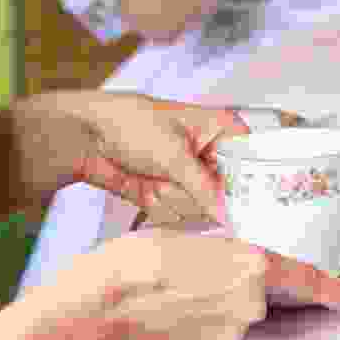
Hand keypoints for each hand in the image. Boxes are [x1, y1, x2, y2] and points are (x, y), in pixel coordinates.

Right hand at [0, 228, 339, 339]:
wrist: (111, 297)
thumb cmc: (145, 254)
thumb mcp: (194, 236)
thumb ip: (228, 251)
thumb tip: (235, 260)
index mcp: (252, 264)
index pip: (305, 279)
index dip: (330, 288)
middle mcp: (249, 300)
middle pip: (264, 292)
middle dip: (247, 283)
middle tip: (211, 270)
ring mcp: (230, 327)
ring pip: (240, 311)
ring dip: (224, 299)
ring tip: (187, 285)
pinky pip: (220, 327)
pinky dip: (208, 316)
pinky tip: (181, 304)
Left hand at [77, 93, 250, 224]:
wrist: (84, 137)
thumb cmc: (130, 124)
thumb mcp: (174, 154)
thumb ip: (205, 188)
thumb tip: (228, 215)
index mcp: (219, 130)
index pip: (254, 159)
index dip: (255, 182)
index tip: (255, 203)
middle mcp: (207, 155)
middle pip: (227, 192)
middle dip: (199, 193)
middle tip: (178, 178)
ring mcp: (187, 177)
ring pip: (200, 207)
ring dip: (174, 197)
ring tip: (154, 176)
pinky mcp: (168, 194)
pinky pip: (177, 213)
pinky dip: (159, 205)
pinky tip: (144, 186)